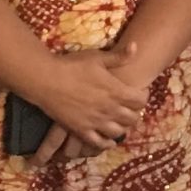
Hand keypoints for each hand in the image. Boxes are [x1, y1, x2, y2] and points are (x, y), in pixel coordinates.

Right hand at [26, 48, 150, 159]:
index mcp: (116, 91)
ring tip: (121, 122)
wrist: (47, 80)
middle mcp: (109, 109)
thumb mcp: (98, 57)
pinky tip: (109, 141)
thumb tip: (137, 46)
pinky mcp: (81, 130)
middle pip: (132, 118)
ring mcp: (96, 122)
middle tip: (131, 108)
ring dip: (123, 128)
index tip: (140, 92)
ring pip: (119, 132)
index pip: (141, 100)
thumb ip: (119, 56)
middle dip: (135, 113)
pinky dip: (107, 143)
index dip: (143, 97)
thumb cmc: (73, 66)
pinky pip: (99, 143)